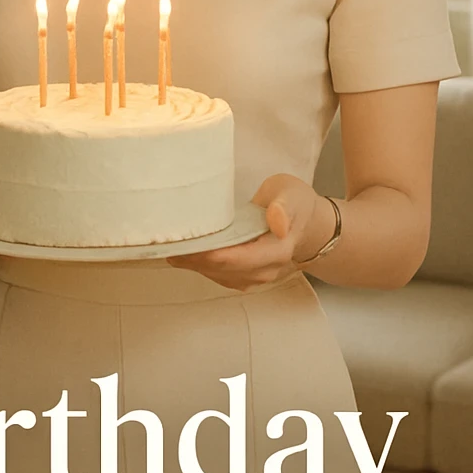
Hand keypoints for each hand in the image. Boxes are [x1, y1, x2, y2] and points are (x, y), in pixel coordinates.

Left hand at [166, 173, 331, 292]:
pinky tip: (183, 254)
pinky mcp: (245, 277)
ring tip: (168, 248)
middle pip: (222, 270)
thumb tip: (277, 222)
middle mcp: (266, 270)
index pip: (238, 258)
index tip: (185, 244)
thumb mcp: (292, 195)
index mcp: (278, 250)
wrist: (307, 224)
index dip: (209, 254)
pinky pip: (218, 275)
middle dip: (193, 258)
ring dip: (192, 264)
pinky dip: (199, 266)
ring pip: (217, 275)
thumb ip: (284, 207)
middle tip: (165, 243)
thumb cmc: (296, 204)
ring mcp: (255, 277)